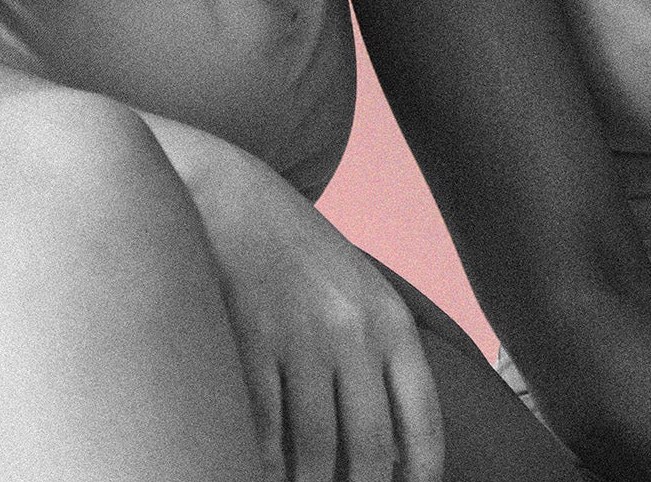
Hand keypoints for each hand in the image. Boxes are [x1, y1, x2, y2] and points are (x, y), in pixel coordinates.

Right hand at [189, 146, 444, 481]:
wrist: (228, 196)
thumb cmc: (298, 256)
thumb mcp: (359, 290)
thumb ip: (382, 358)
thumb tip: (399, 452)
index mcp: (389, 320)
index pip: (421, 417)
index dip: (423, 472)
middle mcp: (351, 330)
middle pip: (367, 449)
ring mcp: (296, 336)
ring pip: (311, 452)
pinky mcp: (244, 341)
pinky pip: (259, 431)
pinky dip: (262, 465)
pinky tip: (260, 473)